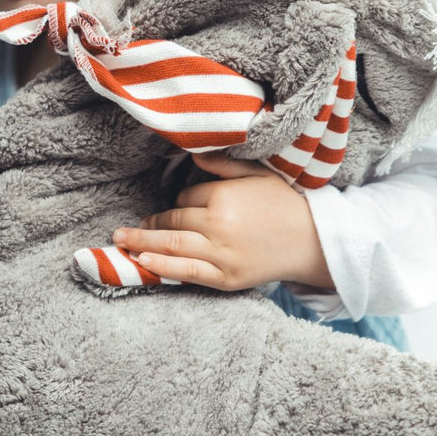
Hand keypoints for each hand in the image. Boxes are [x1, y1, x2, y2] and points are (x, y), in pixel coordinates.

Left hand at [111, 151, 334, 291]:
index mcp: (224, 196)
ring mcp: (221, 255)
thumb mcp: (257, 174)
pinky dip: (162, 267)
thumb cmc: (285, 204)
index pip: (186, 197)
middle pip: (173, 223)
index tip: (176, 206)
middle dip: (148, 226)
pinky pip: (187, 273)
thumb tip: (192, 157)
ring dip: (142, 245)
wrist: (314, 242)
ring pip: (171, 247)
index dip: (179, 201)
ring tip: (121, 243)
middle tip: (126, 229)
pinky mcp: (226, 278)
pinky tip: (143, 263)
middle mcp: (219, 225)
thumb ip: (222, 165)